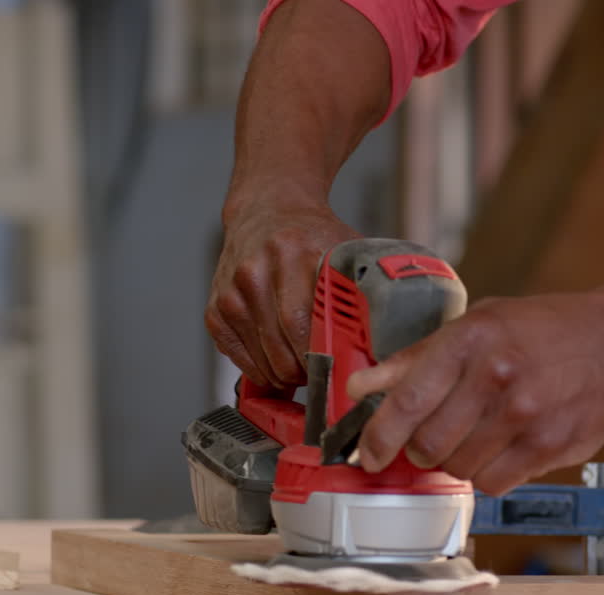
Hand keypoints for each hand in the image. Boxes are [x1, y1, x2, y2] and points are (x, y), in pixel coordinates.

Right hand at [208, 201, 359, 387]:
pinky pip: (239, 359)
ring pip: (262, 361)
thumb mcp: (345, 251)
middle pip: (281, 351)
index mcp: (291, 254)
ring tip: (304, 366)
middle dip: (306, 374)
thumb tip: (388, 337)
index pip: (302, 326)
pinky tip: (278, 360)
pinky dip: (261, 370)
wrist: (266, 210)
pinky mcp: (216, 310)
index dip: (321, 360)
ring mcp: (231, 293)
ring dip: (285, 375)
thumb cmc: (312, 236)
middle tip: (324, 375)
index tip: (340, 373)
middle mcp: (254, 273)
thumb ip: (364, 289)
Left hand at [346, 287, 603, 495]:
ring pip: (459, 468)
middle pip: (428, 444)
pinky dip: (488, 474)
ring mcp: (524, 414)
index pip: (407, 400)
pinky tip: (500, 449)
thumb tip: (360, 386)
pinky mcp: (548, 445)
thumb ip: (415, 359)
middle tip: (432, 439)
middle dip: (420, 450)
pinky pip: (494, 483)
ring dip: (456, 462)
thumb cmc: (539, 331)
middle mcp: (495, 376)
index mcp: (469, 340)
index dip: (378, 436)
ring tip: (474, 437)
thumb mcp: (475, 325)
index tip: (368, 454)